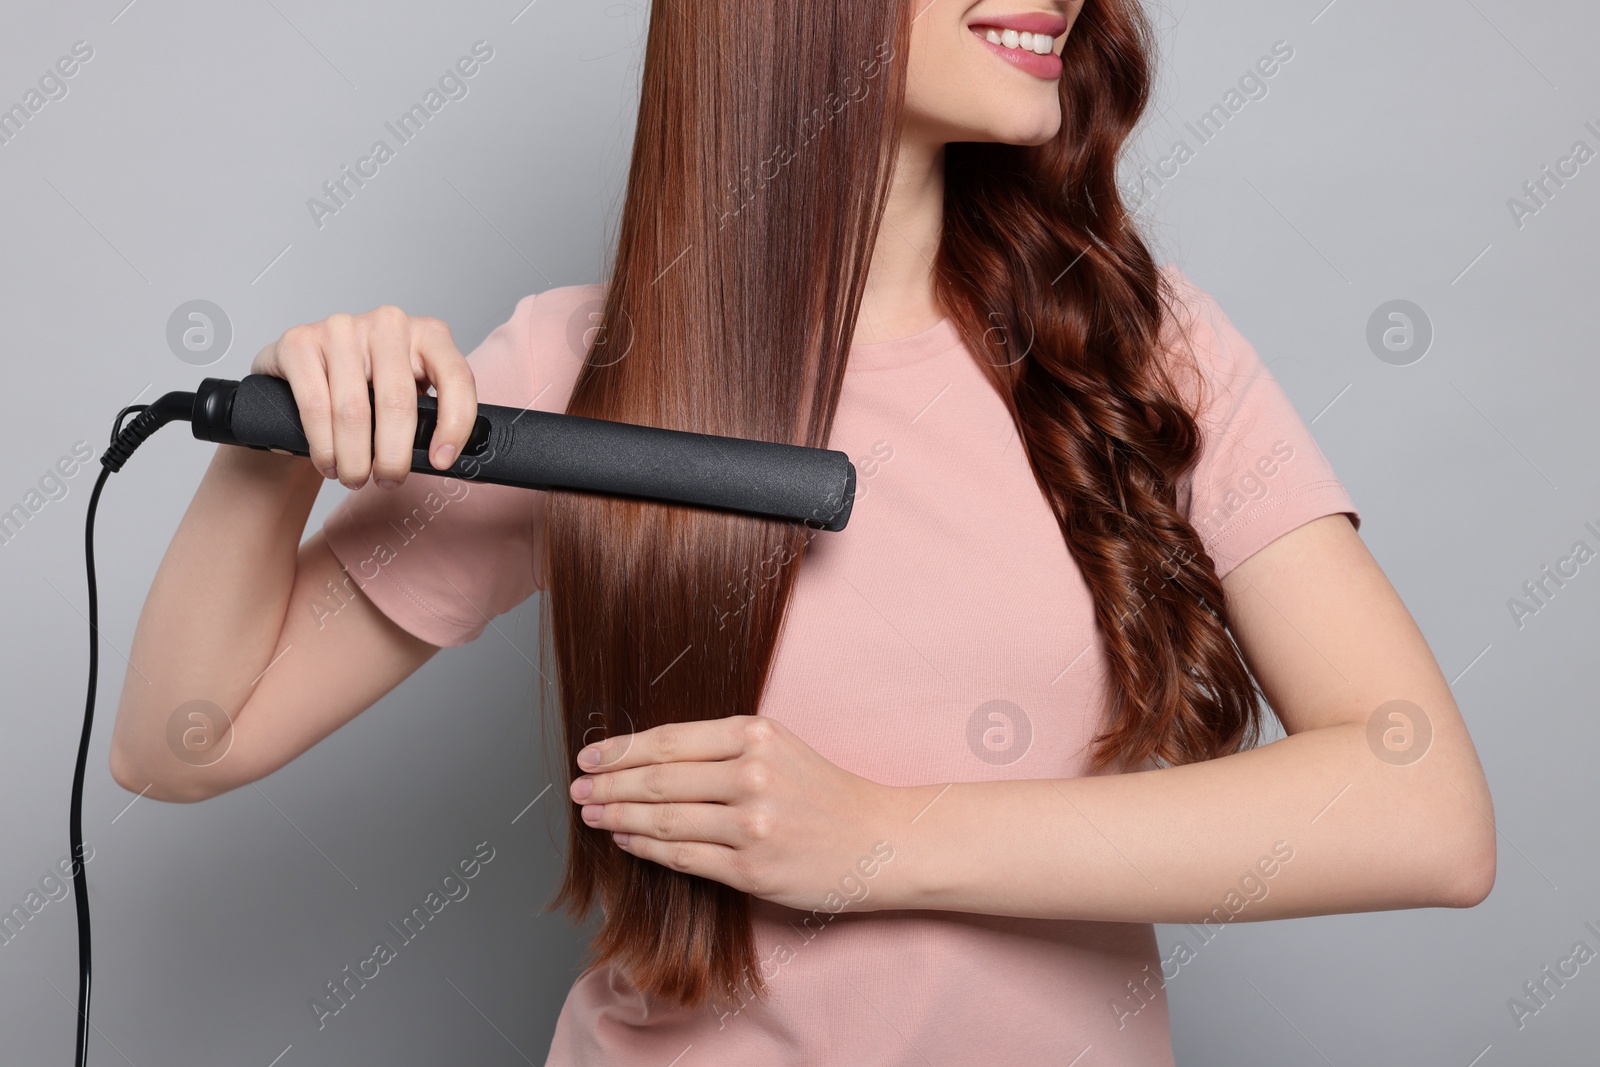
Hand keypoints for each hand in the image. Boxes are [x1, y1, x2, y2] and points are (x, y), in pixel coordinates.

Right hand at [250, 306, 476, 487]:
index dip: (454, 425)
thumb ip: (431, 416)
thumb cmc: (367, 390)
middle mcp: (388, 323)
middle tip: (388, 480)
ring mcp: (342, 328)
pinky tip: (328, 463)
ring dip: (355, 458)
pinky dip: (324, 446)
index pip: (455, 377)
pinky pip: (315, 406)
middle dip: (394, 455)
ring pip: (354, 410)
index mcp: (428, 334)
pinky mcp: (299, 341)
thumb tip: (444, 460)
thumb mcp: (409, 394)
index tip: (440, 461)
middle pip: (398, 401)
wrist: (304, 374)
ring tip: (354, 478)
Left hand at [569, 716, 908, 912]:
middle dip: (608, 784)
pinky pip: (683, 858)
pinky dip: (647, 848)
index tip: (589, 757)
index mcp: (754, 735)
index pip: (668, 741)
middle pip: (657, 780)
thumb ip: (721, 747)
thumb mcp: (779, 748)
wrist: (879, 840)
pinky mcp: (752, 869)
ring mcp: (751, 824)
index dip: (619, 750)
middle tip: (578, 788)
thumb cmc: (824, 792)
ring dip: (618, 817)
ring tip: (593, 814)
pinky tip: (627, 841)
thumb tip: (648, 757)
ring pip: (663, 820)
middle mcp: (750, 775)